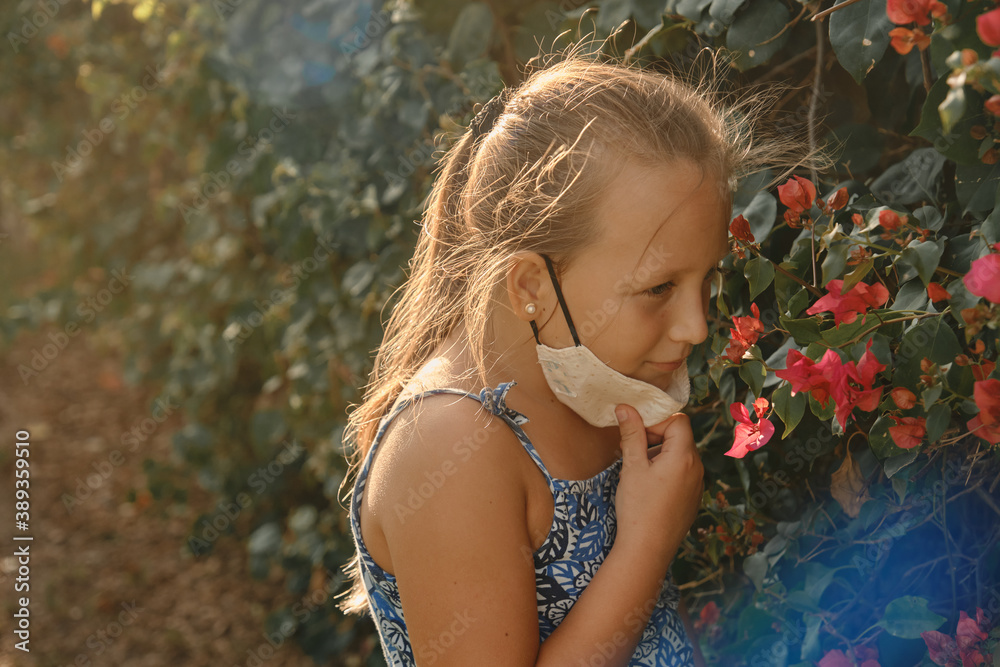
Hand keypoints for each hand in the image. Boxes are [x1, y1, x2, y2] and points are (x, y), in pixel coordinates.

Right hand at [613, 404, 703, 565]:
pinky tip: (648, 487)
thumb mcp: (632, 466)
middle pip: (680, 437)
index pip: (678, 420)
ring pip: (680, 455)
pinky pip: (682, 473)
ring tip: (638, 470)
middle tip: (632, 450)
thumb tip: (625, 407)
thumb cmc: (638, 507)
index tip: (636, 434)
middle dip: (656, 437)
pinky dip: (666, 471)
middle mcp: (697, 468)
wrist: (648, 550)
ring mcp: (697, 485)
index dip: (656, 421)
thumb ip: (631, 434)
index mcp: (684, 456)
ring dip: (659, 454)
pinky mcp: (693, 499)